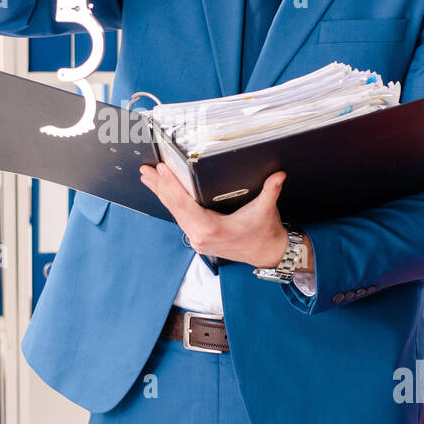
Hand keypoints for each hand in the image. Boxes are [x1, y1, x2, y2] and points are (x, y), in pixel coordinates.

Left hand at [138, 164, 312, 270]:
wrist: (269, 253)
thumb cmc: (265, 233)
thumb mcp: (266, 209)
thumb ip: (271, 190)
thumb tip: (278, 175)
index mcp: (211, 229)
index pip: (184, 204)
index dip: (171, 186)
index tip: (161, 170)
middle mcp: (200, 236)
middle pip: (174, 208)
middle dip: (159, 187)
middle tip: (145, 170)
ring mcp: (198, 239)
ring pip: (175, 213)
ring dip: (162, 195)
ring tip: (149, 178)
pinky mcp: (199, 239)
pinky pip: (181, 218)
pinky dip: (172, 204)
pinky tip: (165, 193)